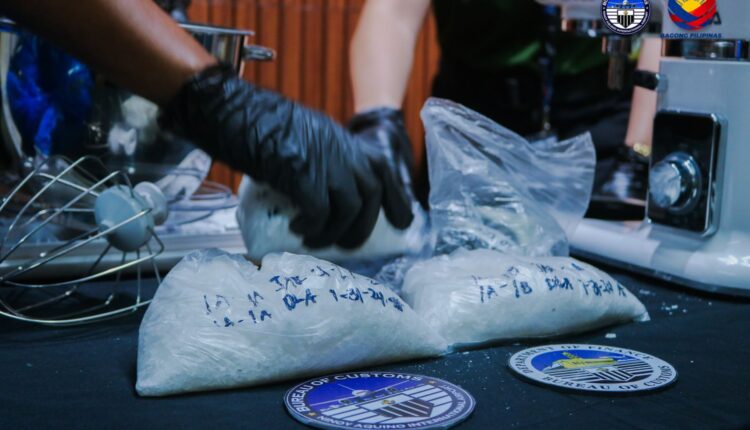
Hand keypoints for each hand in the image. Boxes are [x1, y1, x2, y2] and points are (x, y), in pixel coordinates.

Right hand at [161, 65, 411, 248]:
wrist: (235, 111)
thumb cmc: (263, 127)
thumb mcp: (308, 139)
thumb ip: (325, 161)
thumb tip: (326, 193)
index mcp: (347, 142)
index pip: (385, 172)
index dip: (397, 200)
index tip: (400, 222)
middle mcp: (344, 151)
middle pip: (371, 196)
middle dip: (361, 226)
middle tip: (344, 245)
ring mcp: (328, 162)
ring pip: (350, 209)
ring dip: (333, 232)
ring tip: (313, 239)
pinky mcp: (306, 175)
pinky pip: (320, 212)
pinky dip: (311, 227)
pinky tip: (297, 230)